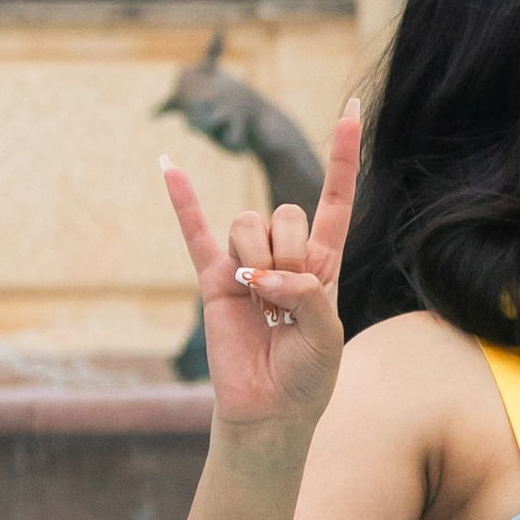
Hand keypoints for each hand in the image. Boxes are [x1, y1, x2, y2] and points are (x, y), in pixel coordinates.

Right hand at [159, 101, 360, 430]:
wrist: (270, 410)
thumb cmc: (309, 376)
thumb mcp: (326, 336)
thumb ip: (305, 296)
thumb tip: (260, 275)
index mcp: (324, 261)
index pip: (336, 197)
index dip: (344, 155)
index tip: (352, 108)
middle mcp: (285, 254)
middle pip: (285, 212)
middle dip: (289, 251)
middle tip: (285, 293)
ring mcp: (247, 264)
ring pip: (247, 224)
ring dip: (255, 258)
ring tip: (258, 298)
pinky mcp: (213, 280)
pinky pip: (195, 233)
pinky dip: (183, 201)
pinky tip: (167, 166)